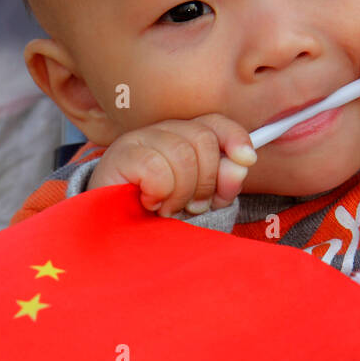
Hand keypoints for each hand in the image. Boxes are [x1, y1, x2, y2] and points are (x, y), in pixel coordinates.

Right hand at [88, 115, 256, 215]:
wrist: (112, 237)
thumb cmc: (156, 217)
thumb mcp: (198, 202)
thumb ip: (222, 184)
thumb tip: (241, 164)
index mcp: (182, 137)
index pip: (215, 123)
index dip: (235, 137)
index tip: (247, 158)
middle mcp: (161, 131)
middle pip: (203, 139)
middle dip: (206, 181)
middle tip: (192, 207)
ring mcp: (138, 139)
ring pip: (182, 154)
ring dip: (181, 192)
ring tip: (167, 208)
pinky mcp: (120, 155)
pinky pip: (157, 168)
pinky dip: (160, 192)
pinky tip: (148, 203)